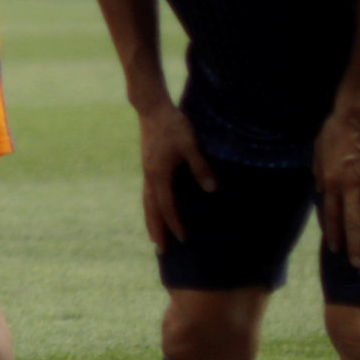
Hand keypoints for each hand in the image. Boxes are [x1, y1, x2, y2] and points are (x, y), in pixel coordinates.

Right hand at [135, 99, 216, 247]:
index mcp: (160, 174)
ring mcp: (147, 171)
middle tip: (161, 250)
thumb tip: (212, 189)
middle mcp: (150, 176)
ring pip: (147, 202)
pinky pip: (148, 194)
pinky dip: (150, 208)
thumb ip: (200, 167)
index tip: (184, 239)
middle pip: (151, 209)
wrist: (152, 109)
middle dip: (157, 230)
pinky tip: (155, 211)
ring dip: (151, 221)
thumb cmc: (174, 125)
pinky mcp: (148, 166)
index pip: (168, 205)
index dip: (175, 223)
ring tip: (154, 237)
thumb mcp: (191, 144)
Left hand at [313, 101, 359, 265]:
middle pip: (351, 221)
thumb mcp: (318, 153)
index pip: (330, 215)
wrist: (355, 115)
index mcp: (330, 182)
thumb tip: (320, 189)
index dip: (333, 233)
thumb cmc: (334, 131)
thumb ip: (319, 174)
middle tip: (359, 263)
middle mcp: (348, 186)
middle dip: (355, 244)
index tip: (337, 250)